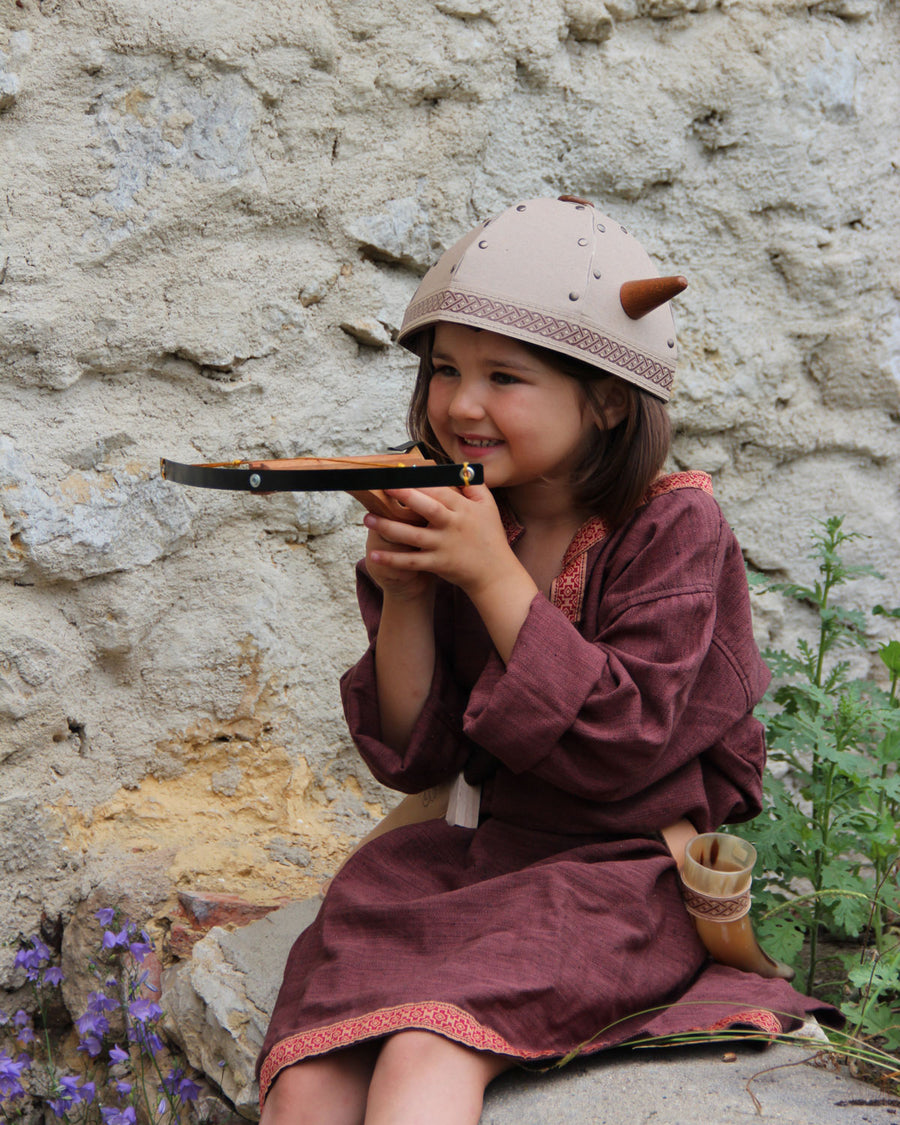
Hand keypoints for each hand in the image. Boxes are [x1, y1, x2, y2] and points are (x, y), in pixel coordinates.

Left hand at [363, 484, 514, 601]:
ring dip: (389, 527)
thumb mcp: (488, 506)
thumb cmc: (490, 536)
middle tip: (383, 486)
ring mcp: (444, 546)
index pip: (440, 490)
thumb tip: (459, 467)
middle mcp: (453, 526)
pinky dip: (393, 560)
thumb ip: (474, 485)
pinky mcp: (437, 564)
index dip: (421, 481)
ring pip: (413, 535)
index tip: (402, 472)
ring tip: (367, 519)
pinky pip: (411, 561)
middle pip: (427, 508)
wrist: (495, 573)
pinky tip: (374, 554)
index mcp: (463, 509)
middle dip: (404, 496)